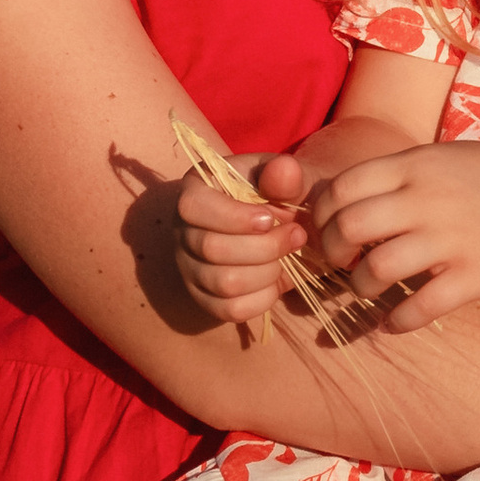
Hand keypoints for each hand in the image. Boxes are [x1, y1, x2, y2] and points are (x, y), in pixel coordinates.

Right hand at [175, 151, 312, 329]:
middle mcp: (182, 231)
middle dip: (265, 247)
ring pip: (224, 283)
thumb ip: (286, 174)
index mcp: (195, 191)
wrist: (284, 228)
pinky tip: (277, 280)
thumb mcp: (286, 178)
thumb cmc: (280, 197)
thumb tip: (284, 170)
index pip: (193, 207)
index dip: (234, 217)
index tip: (270, 218)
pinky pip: (231, 310)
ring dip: (268, 272)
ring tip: (288, 258)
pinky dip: (264, 298)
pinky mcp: (205, 299)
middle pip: (212, 249)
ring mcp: (190, 269)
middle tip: (297, 236)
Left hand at [307, 143, 479, 335]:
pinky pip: (420, 308)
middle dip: (333, 252)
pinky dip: (397, 322)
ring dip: (360, 287)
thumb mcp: (446, 158)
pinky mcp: (477, 276)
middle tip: (343, 263)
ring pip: (378, 269)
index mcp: (418, 165)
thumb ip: (399, 175)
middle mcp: (430, 199)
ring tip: (368, 289)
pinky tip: (394, 323)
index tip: (329, 230)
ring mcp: (454, 239)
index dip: (323, 215)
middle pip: (350, 227)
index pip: (342, 187)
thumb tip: (342, 199)